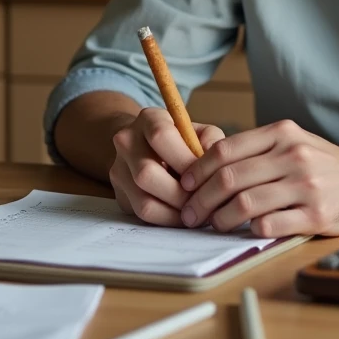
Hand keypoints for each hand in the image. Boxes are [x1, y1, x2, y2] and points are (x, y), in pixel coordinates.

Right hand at [108, 108, 224, 226]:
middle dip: (181, 193)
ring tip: (197, 211)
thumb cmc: (180, 139)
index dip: (185, 160)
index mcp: (148, 119)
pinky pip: (143, 215)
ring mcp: (119, 169)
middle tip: (203, 200)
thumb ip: (212, 142)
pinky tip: (184, 216)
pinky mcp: (120, 194)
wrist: (146, 144)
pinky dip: (168, 219)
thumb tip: (219, 165)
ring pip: (144, 200)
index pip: (161, 136)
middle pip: (147, 173)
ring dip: (176, 211)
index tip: (205, 175)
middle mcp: (127, 142)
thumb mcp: (198, 131)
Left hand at [178, 120, 338, 237]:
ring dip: (220, 219)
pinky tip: (247, 231)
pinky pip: (270, 225)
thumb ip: (257, 149)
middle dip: (200, 200)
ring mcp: (305, 185)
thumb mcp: (294, 142)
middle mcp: (293, 156)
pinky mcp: (316, 214)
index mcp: (282, 134)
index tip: (184, 186)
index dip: (196, 171)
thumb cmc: (328, 165)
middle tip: (190, 214)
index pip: (225, 150)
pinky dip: (250, 230)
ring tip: (213, 225)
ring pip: (244, 203)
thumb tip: (207, 162)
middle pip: (228, 178)